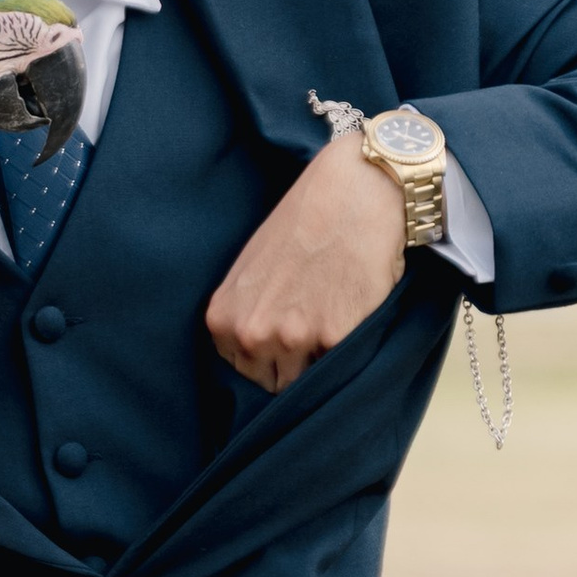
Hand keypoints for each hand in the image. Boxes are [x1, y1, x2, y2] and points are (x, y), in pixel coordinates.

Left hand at [205, 141, 406, 394]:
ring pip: (307, 383)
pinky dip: (350, 350)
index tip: (285, 346)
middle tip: (315, 329)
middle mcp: (251, 334)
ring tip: (334, 318)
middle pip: (272, 385)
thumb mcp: (251, 271)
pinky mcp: (335, 338)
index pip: (241, 375)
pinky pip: (340, 368)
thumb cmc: (303, 224)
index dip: (268, 363)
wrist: (352, 191)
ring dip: (322, 363)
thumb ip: (247, 316)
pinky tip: (352, 312)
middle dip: (292, 367)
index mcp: (224, 319)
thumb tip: (256, 358)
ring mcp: (292, 338)